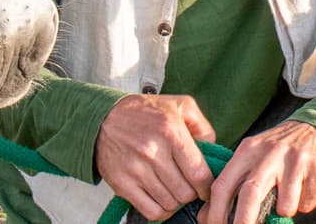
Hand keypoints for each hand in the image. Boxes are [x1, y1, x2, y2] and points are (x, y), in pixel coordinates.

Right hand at [96, 93, 216, 220]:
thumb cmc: (146, 112)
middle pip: (185, 192)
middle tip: (188, 185)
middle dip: (191, 192)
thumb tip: (212, 149)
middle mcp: (153, 151)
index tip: (206, 188)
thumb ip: (202, 125)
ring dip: (176, 200)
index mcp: (171, 131)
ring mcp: (136, 169)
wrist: (103, 118)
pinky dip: (161, 210)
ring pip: (169, 203)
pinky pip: (150, 211)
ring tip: (173, 188)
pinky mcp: (122, 184)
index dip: (207, 187)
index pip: (198, 174)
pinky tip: (161, 198)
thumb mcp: (179, 105)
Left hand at [198, 121, 315, 223]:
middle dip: (243, 222)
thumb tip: (207, 217)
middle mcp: (269, 153)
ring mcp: (295, 160)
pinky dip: (305, 204)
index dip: (216, 212)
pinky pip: (307, 202)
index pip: (224, 184)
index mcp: (248, 150)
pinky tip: (306, 188)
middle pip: (250, 194)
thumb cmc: (279, 148)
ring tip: (288, 200)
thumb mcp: (253, 155)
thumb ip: (233, 182)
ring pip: (285, 205)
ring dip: (285, 211)